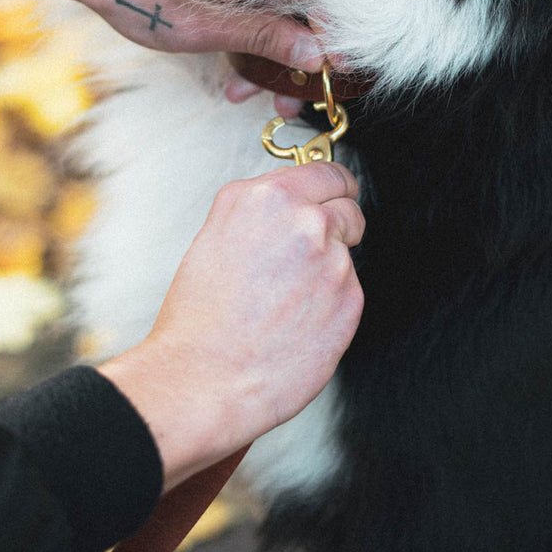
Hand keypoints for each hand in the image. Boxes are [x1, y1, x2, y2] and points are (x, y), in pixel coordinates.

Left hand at [0, 0, 323, 71]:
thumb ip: (259, 37)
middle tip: (286, 104)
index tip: (331, 71)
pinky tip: (233, 66)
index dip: (332, 32)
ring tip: (245, 94)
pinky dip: (249, 25)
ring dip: (268, 48)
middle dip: (295, 55)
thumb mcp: (195, 27)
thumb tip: (316, 55)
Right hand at [98, 161, 364, 489]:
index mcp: (265, 197)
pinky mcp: (351, 299)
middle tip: (311, 259)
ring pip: (347, 256)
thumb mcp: (216, 236)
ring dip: (328, 273)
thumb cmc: (200, 318)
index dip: (334, 187)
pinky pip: (349, 294)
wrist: (203, 379)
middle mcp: (304, 220)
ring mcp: (333, 259)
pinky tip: (296, 325)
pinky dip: (331, 307)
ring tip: (284, 305)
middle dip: (338, 227)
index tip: (338, 195)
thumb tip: (293, 207)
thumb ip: (263, 213)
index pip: (327, 173)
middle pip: (347, 209)